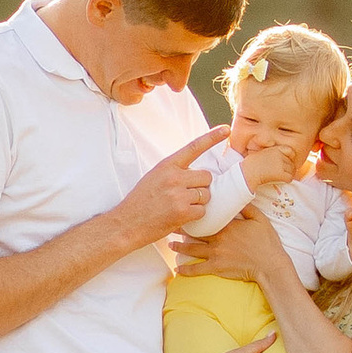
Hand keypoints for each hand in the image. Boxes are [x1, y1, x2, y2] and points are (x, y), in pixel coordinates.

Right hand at [124, 125, 229, 249]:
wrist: (126, 223)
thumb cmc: (141, 202)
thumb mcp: (154, 177)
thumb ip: (174, 171)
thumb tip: (196, 173)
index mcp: (167, 165)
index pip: (194, 147)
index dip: (212, 137)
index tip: (226, 129)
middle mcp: (173, 176)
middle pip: (206, 177)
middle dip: (201, 187)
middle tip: (186, 196)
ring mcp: (178, 194)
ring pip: (206, 194)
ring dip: (199, 202)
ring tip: (181, 206)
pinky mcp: (181, 211)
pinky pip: (202, 210)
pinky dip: (196, 216)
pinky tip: (182, 217)